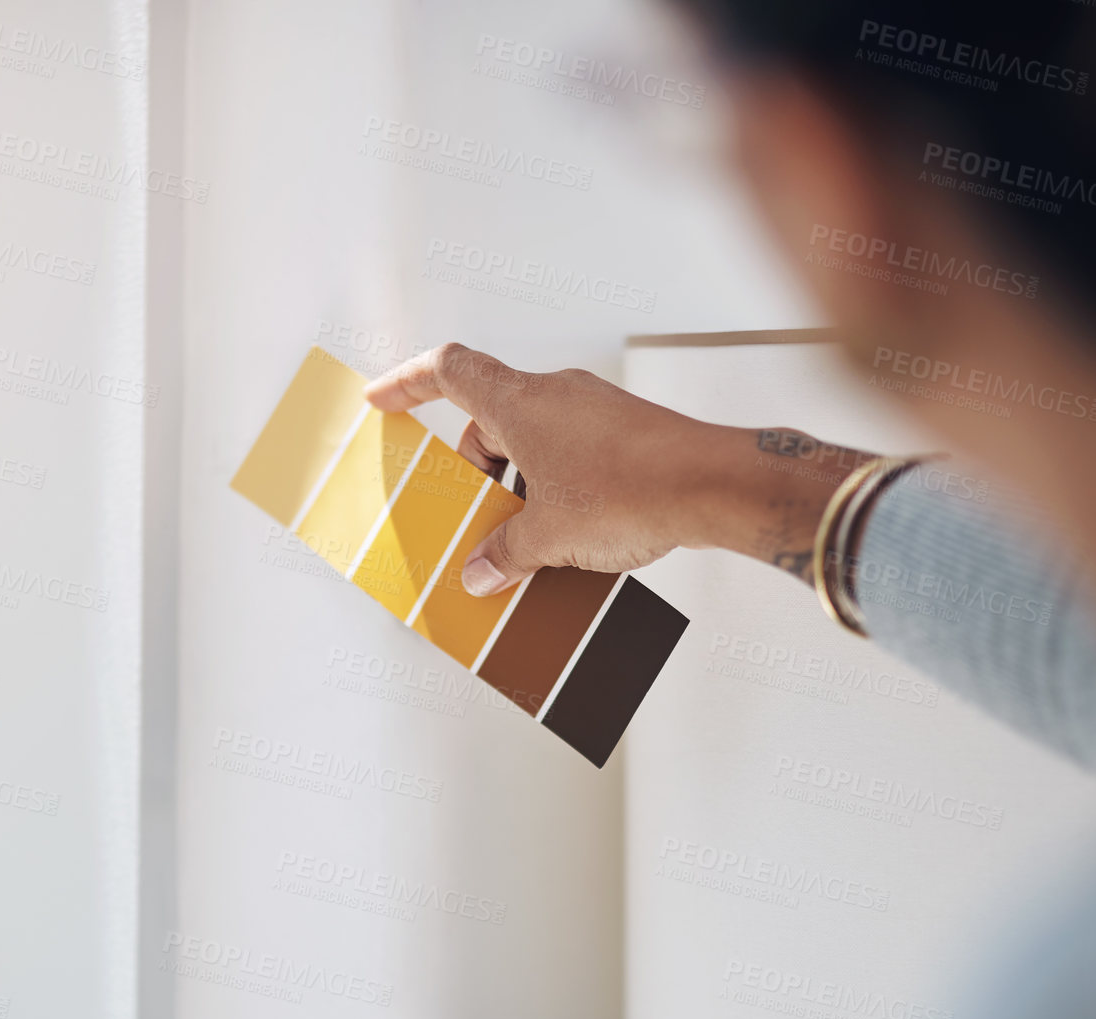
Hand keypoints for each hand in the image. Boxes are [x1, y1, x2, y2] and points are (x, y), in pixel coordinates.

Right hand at [363, 343, 869, 594]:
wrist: (715, 485)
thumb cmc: (629, 493)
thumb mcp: (548, 537)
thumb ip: (504, 553)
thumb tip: (481, 572)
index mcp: (519, 402)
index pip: (448, 370)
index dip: (407, 383)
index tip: (381, 399)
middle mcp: (555, 393)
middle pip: (491, 419)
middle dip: (476, 472)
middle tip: (474, 521)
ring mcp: (595, 409)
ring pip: (535, 440)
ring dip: (520, 484)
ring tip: (526, 540)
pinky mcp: (628, 431)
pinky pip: (574, 452)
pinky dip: (558, 485)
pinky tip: (570, 535)